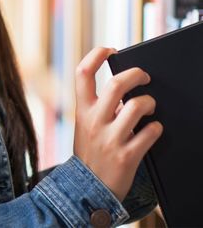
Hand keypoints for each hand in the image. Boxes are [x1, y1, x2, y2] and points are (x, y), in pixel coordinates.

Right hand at [73, 47, 162, 200]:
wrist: (87, 189)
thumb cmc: (90, 151)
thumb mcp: (85, 124)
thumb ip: (98, 105)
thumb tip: (124, 86)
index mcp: (82, 109)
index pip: (82, 72)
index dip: (96, 55)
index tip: (110, 50)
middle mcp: (94, 120)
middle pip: (116, 84)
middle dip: (136, 74)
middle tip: (144, 76)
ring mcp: (110, 138)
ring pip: (137, 106)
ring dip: (149, 103)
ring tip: (150, 107)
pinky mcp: (127, 156)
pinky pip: (150, 133)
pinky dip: (156, 128)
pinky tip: (153, 130)